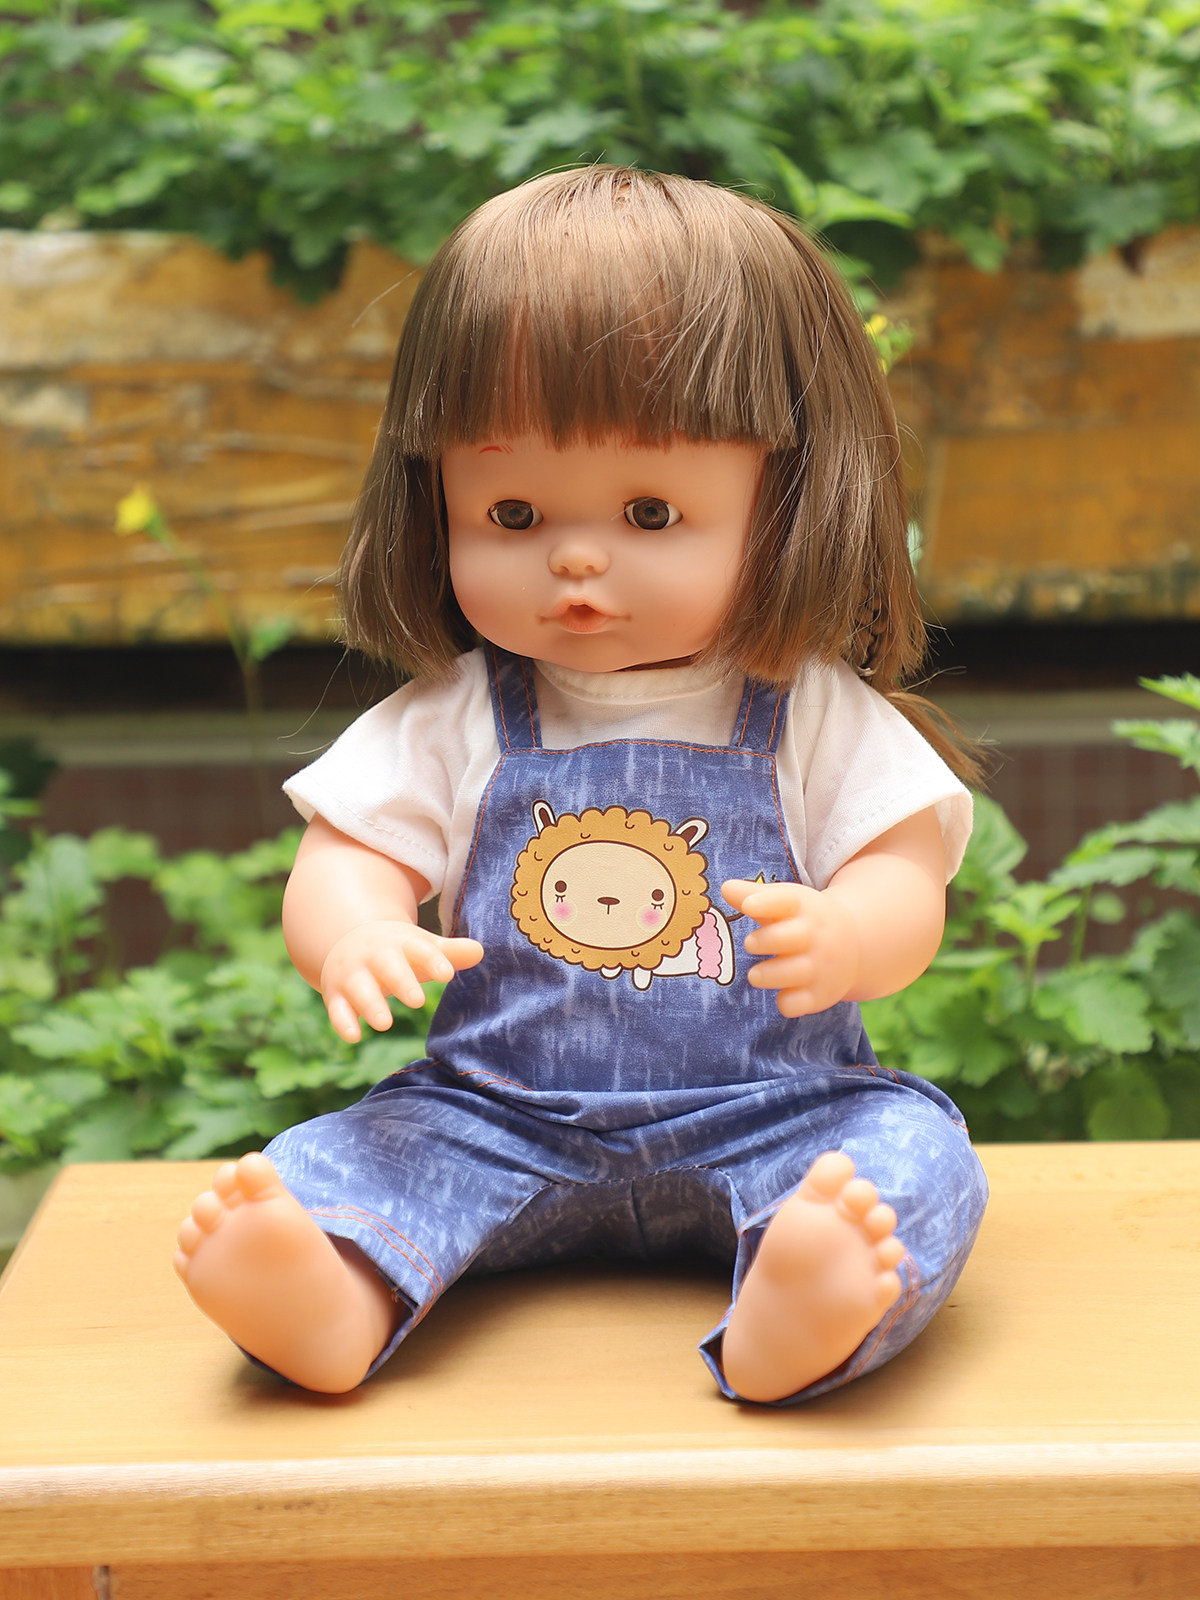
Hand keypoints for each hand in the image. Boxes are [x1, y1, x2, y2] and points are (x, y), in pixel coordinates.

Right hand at [320, 921, 483, 1042]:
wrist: (350, 941)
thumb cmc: (400, 951)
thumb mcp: (422, 947)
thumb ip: (449, 953)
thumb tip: (480, 951)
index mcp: (401, 943)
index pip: (419, 949)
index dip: (433, 960)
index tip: (448, 974)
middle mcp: (375, 957)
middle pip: (387, 966)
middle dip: (400, 981)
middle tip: (417, 1000)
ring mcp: (353, 975)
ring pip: (360, 989)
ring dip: (370, 1004)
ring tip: (384, 1023)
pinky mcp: (336, 995)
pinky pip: (337, 1009)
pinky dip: (343, 1022)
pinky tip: (354, 1037)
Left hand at [722, 879, 859, 1018]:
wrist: (854, 944)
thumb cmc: (804, 920)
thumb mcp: (785, 901)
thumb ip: (752, 895)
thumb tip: (725, 888)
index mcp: (802, 907)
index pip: (784, 900)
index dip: (764, 903)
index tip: (748, 905)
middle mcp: (813, 935)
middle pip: (785, 938)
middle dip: (762, 941)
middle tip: (750, 943)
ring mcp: (819, 966)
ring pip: (789, 973)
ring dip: (766, 975)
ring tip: (756, 974)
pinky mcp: (820, 995)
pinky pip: (797, 1004)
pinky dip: (786, 1002)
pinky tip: (784, 992)